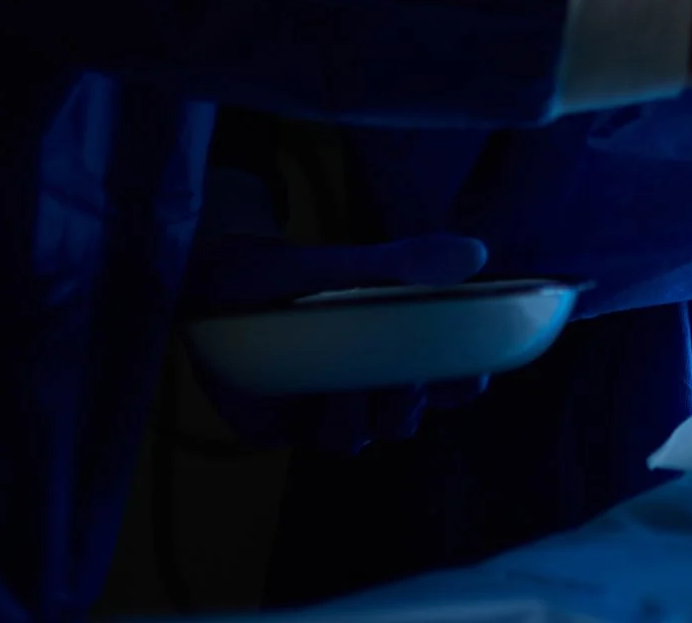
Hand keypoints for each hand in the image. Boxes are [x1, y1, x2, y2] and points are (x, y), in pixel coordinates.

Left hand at [182, 226, 492, 452]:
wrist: (218, 281)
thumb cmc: (297, 273)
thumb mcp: (354, 263)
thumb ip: (407, 262)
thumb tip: (474, 253)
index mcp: (395, 356)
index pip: (448, 385)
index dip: (462, 386)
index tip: (469, 373)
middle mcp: (363, 391)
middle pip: (403, 420)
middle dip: (406, 404)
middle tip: (403, 378)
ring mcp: (321, 413)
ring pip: (359, 437)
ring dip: (359, 415)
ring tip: (342, 383)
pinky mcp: (279, 427)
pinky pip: (309, 438)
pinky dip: (315, 418)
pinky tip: (307, 390)